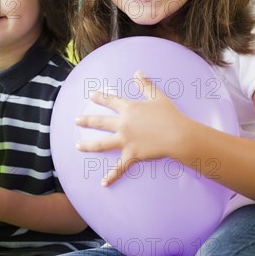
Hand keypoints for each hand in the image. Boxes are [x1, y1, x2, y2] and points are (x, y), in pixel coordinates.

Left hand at [75, 71, 188, 185]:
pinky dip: (112, 176)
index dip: (100, 98)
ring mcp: (126, 140)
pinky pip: (119, 167)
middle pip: (100, 122)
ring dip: (88, 145)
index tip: (91, 96)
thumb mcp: (157, 97)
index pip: (111, 101)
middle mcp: (123, 124)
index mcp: (129, 109)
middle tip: (76, 120)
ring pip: (102, 144)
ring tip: (77, 145)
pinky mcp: (132, 154)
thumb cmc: (170, 115)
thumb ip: (145, 85)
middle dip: (86, 121)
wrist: (178, 135)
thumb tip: (137, 72)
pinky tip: (103, 183)